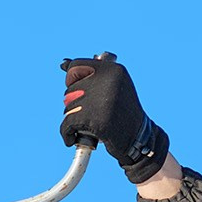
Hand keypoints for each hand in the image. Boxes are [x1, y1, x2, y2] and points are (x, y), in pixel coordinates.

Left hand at [60, 53, 169, 183]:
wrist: (138, 138)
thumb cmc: (122, 112)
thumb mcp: (114, 87)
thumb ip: (93, 75)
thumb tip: (63, 63)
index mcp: (113, 70)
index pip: (76, 66)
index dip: (72, 79)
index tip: (76, 88)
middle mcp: (108, 81)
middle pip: (70, 90)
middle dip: (74, 104)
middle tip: (89, 114)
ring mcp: (103, 100)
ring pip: (68, 107)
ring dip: (72, 120)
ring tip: (87, 126)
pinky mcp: (97, 120)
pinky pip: (68, 124)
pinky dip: (67, 133)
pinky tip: (72, 138)